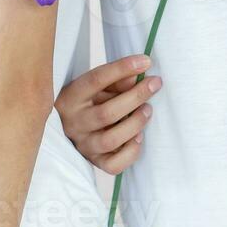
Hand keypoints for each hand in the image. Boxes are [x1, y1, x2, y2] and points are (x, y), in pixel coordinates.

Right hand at [54, 54, 159, 174]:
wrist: (72, 126)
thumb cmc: (91, 100)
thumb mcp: (98, 85)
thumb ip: (117, 79)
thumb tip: (139, 73)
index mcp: (70, 97)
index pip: (96, 80)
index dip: (122, 68)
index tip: (146, 61)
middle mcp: (73, 123)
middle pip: (106, 113)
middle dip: (136, 97)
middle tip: (155, 84)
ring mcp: (83, 145)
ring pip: (111, 140)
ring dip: (135, 123)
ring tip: (148, 110)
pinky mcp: (95, 162)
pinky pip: (114, 164)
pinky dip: (131, 151)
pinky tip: (139, 137)